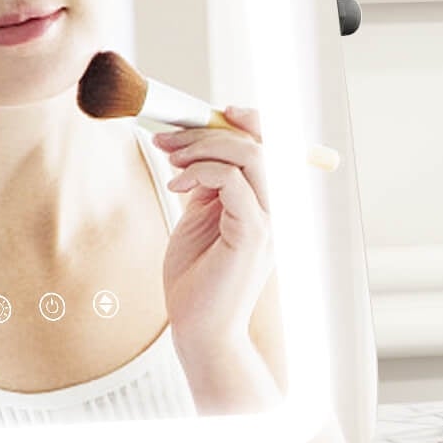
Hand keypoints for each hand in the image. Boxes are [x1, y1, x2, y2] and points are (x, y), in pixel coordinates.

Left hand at [158, 106, 272, 358]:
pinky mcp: (253, 236)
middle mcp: (275, 209)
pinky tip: (177, 185)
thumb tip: (192, 148)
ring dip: (203, 147)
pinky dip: (202, 172)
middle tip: (167, 137)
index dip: (247, 120)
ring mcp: (269, 222)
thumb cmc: (195, 282)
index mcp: (264, 203)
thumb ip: (204, 185)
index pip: (271, 144)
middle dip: (210, 130)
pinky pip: (234, 182)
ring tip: (170, 158)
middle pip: (261, 142)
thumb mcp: (197, 220)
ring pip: (252, 156)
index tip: (209, 112)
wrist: (198, 330)